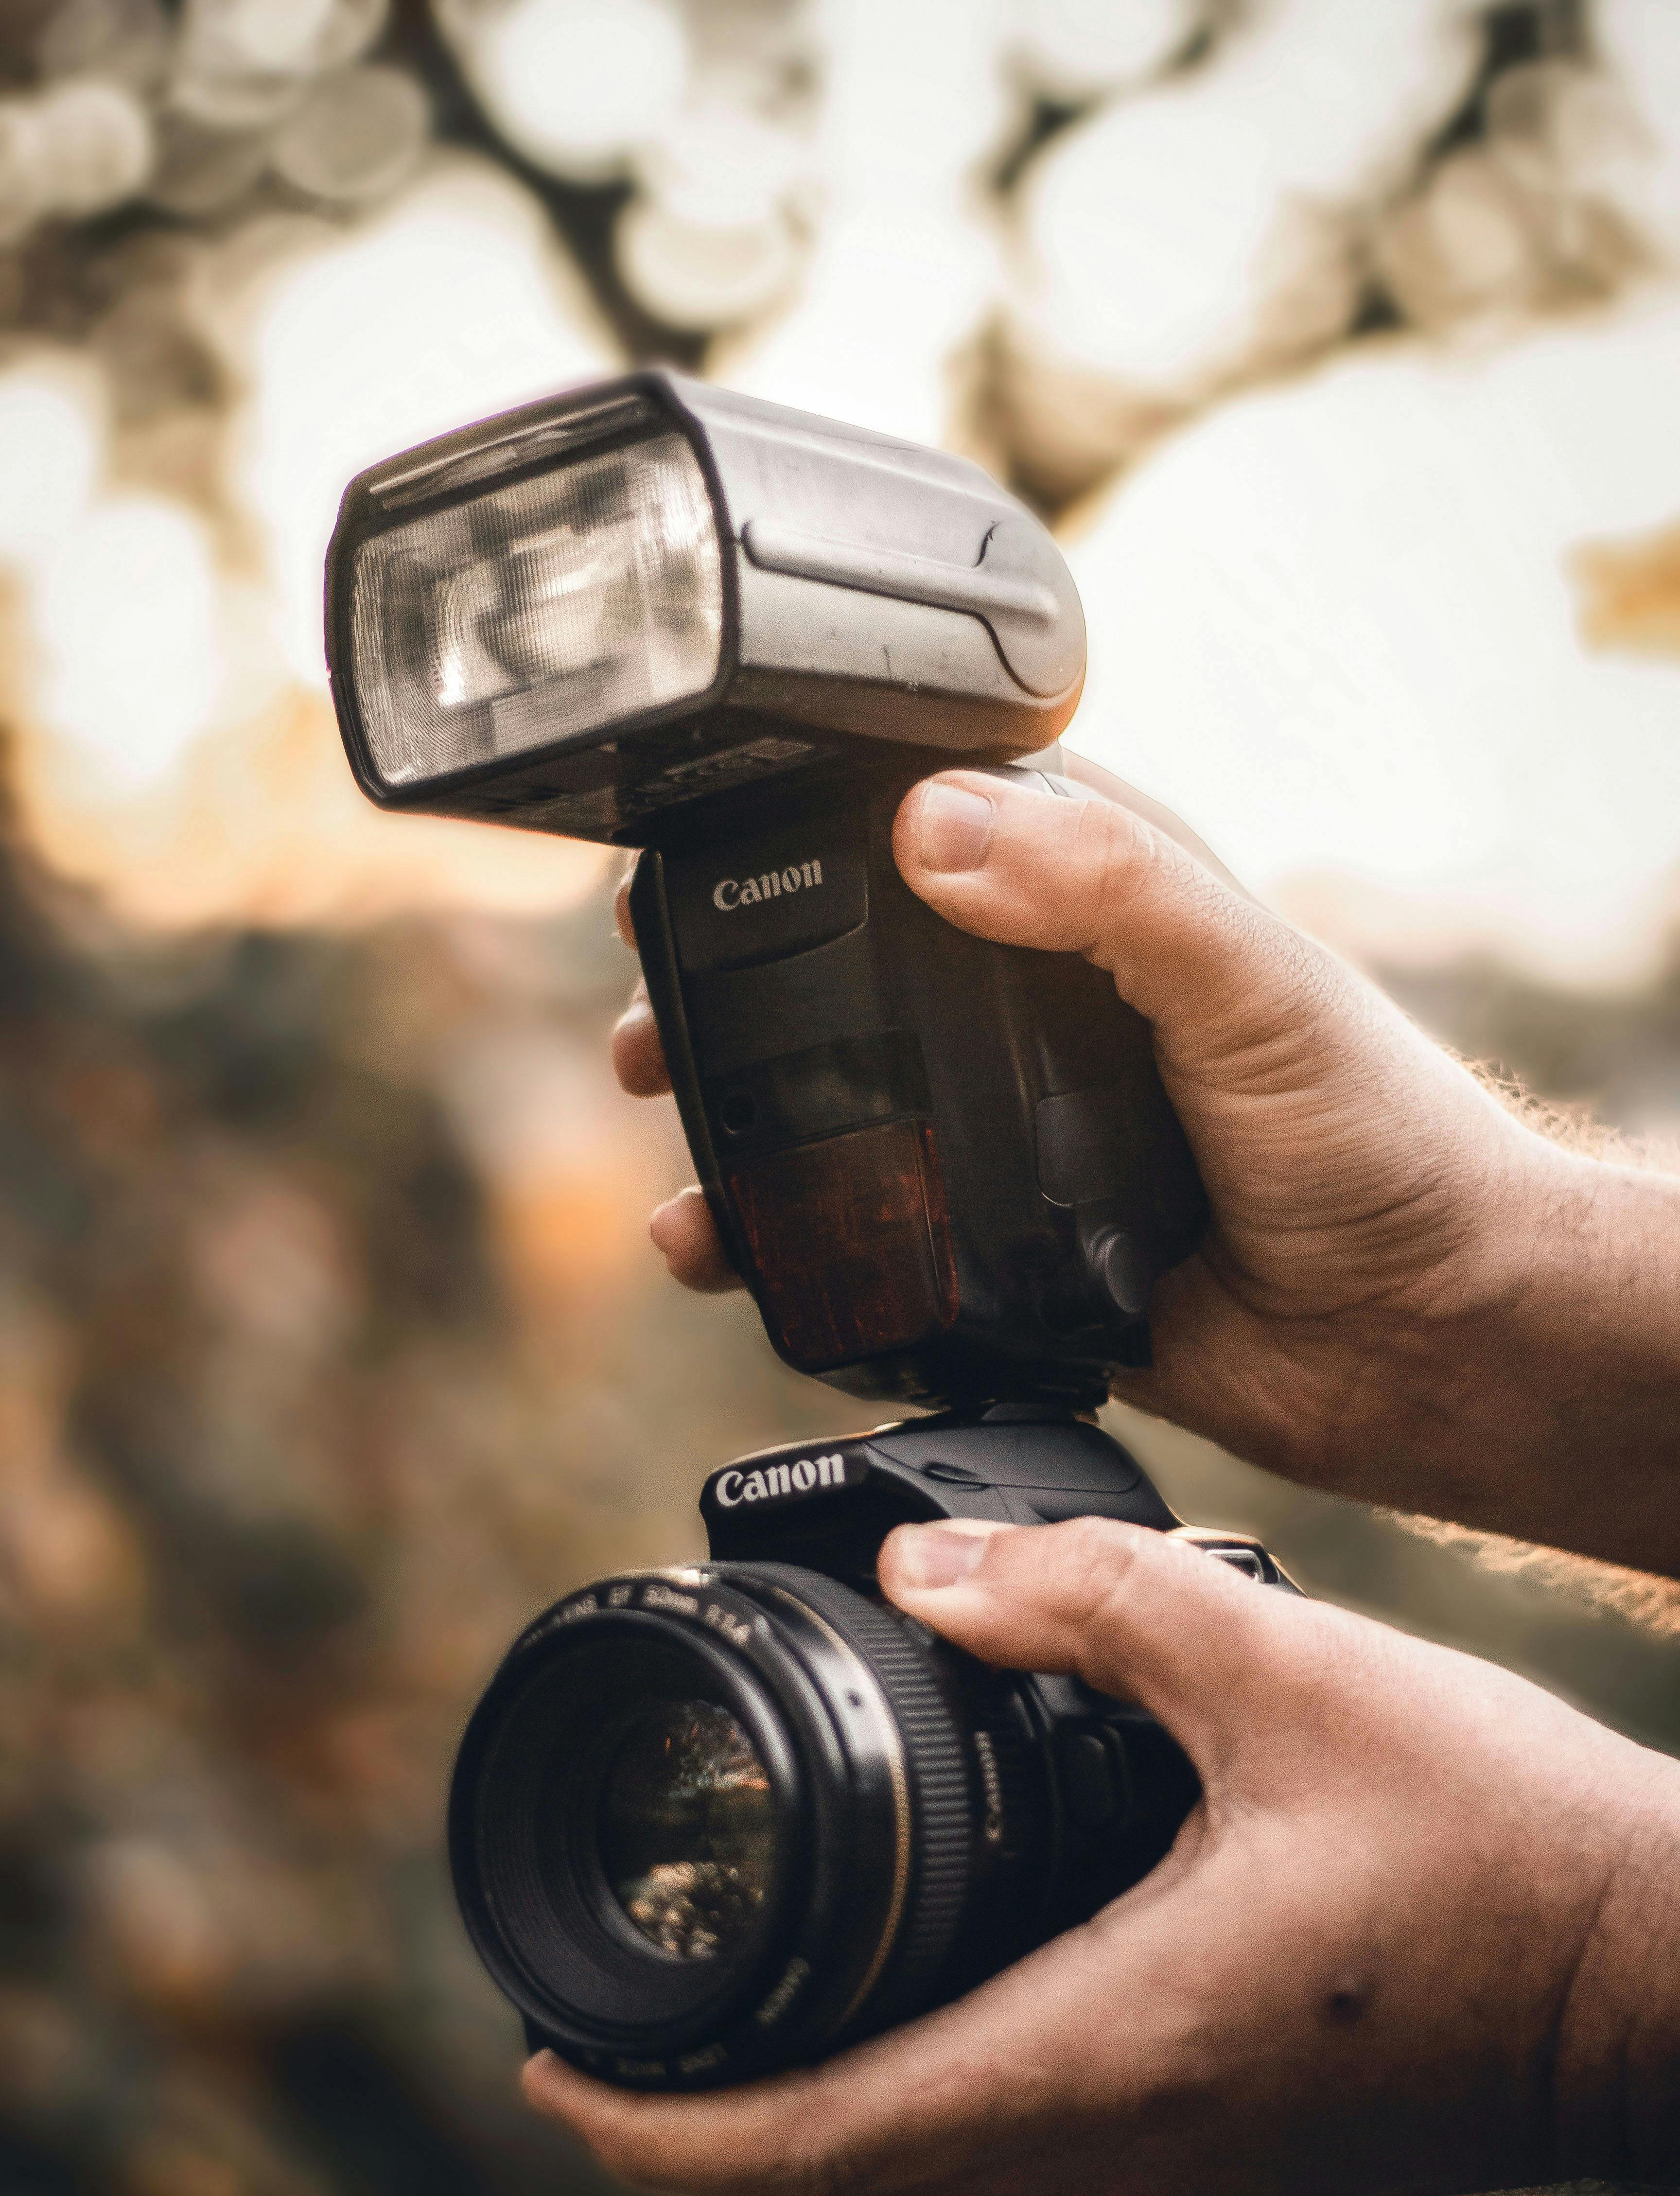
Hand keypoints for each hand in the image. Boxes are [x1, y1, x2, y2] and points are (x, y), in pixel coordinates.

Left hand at [524, 1514, 1679, 2195]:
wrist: (1655, 1981)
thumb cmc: (1496, 1842)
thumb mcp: (1292, 1671)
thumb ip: (1097, 1598)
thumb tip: (923, 1563)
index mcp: (1107, 2049)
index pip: (819, 2145)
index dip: (660, 2126)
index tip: (551, 2066)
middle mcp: (1122, 2145)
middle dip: (706, 2133)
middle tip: (618, 2033)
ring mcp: (1175, 2173)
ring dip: (808, 2138)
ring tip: (737, 2030)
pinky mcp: (1223, 2153)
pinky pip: (1015, 2179)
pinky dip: (915, 2128)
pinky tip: (921, 2026)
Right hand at [613, 761, 1679, 1571]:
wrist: (1424, 1339)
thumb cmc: (1381, 1142)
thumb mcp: (1251, 980)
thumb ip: (1105, 892)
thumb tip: (927, 828)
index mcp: (1102, 905)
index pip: (926, 830)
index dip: (799, 833)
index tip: (690, 856)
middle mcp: (1044, 1011)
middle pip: (844, 980)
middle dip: (727, 997)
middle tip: (642, 1024)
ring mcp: (1019, 1134)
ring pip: (842, 1114)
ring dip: (739, 1133)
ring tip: (669, 1156)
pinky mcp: (1012, 1249)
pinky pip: (878, 1239)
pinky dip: (797, 1246)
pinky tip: (737, 1258)